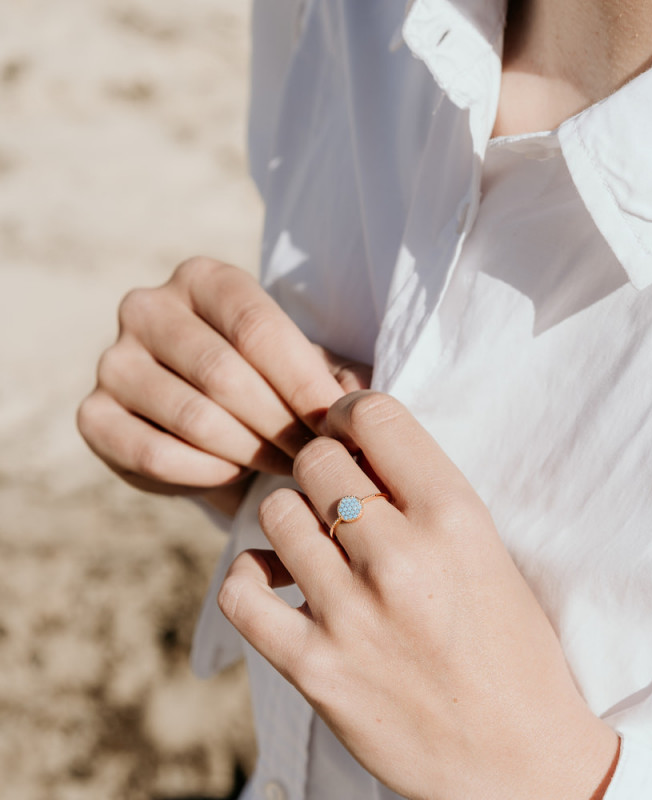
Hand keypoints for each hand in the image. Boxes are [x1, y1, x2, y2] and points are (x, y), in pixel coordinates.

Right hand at [77, 257, 370, 514]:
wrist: (208, 423)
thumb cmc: (267, 385)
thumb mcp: (305, 367)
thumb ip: (334, 376)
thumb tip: (354, 404)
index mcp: (204, 279)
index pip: (258, 328)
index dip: (304, 383)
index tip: (338, 425)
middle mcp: (148, 307)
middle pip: (226, 374)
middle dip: (281, 425)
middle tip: (315, 458)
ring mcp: (113, 360)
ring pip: (194, 418)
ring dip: (250, 452)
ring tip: (284, 466)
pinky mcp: (93, 415)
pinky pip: (155, 454)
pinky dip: (205, 472)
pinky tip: (232, 473)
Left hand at [218, 391, 619, 798]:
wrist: (520, 756)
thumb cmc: (511, 646)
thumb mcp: (485, 548)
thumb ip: (421, 492)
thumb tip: (352, 437)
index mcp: (455, 518)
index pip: (376, 417)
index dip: (352, 412)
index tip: (349, 429)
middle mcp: (401, 558)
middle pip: (317, 459)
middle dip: (322, 466)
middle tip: (336, 494)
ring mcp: (353, 615)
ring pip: (276, 512)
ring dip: (290, 518)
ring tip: (313, 541)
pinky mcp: (316, 669)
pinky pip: (241, 593)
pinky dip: (249, 576)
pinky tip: (275, 580)